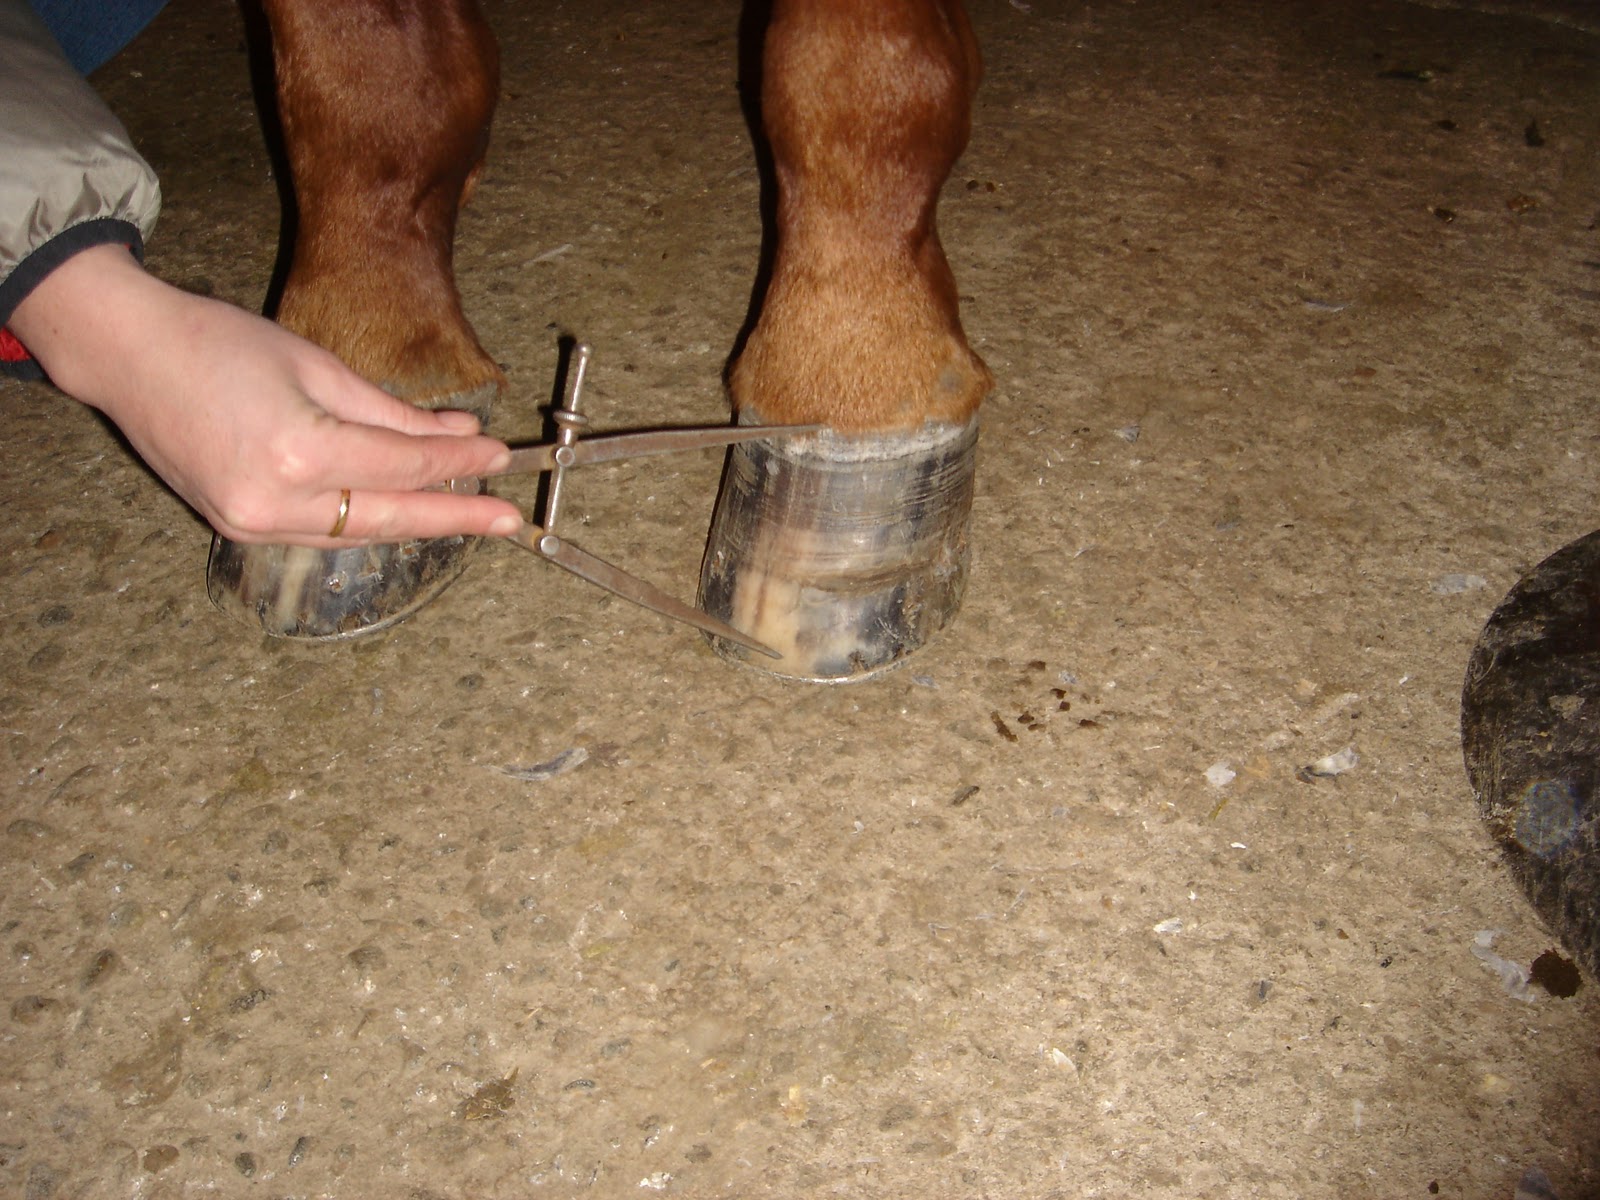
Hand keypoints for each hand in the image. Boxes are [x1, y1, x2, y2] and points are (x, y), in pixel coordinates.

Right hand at [9, 244, 524, 546]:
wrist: (127, 357)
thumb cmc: (218, 343)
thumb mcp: (317, 366)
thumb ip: (393, 415)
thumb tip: (458, 437)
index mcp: (299, 451)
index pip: (404, 467)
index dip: (459, 465)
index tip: (498, 458)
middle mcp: (276, 501)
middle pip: (391, 516)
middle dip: (456, 518)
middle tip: (507, 520)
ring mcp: (253, 524)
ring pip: (360, 533)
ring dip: (417, 524)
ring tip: (468, 518)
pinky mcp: (239, 529)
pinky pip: (324, 533)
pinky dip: (367, 523)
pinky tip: (404, 513)